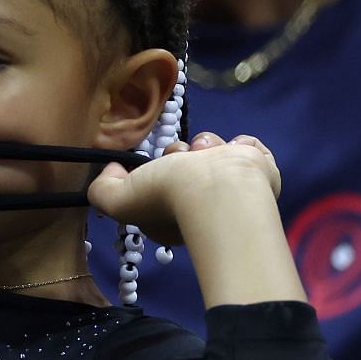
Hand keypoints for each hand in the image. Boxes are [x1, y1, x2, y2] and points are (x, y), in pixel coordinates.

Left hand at [86, 132, 280, 246]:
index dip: (150, 170)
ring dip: (207, 145)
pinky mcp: (258, 170)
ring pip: (212, 150)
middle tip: (181, 160)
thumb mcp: (118, 199)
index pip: (157, 181)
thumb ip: (102, 189)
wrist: (222, 188)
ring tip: (207, 155)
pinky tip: (234, 152)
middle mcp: (202, 201)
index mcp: (172, 214)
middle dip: (178, 153)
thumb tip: (112, 169)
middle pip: (183, 161)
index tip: (150, 167)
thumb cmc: (168, 195)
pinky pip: (245, 147)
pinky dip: (240, 146)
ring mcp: (233, 185)